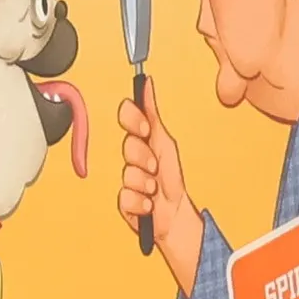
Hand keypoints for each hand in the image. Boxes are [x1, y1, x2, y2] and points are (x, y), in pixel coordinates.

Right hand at [117, 76, 202, 295]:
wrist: (175, 214)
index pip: (128, 117)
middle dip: (144, 156)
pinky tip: (148, 203)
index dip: (133, 120)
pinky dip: (141, 203)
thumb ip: (152, 113)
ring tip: (154, 188)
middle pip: (128, 145)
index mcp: (141, 139)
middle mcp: (132, 157)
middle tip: (154, 165)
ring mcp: (126, 178)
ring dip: (146, 183)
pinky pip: (126, 197)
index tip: (144, 128)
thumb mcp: (165, 141)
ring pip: (128, 174)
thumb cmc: (171, 178)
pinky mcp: (123, 201)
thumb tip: (147, 84)